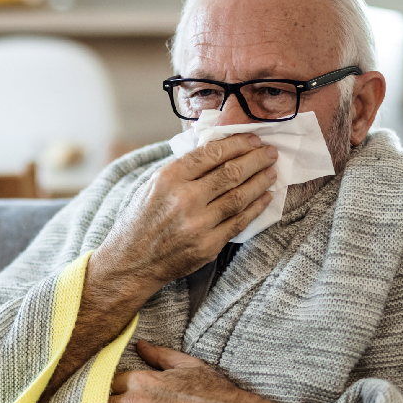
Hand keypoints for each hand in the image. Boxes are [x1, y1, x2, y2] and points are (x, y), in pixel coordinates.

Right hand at [89, 134, 278, 302]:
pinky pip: (239, 222)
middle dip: (255, 159)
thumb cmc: (140, 221)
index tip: (252, 139)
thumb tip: (216, 150)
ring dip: (260, 181)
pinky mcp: (207, 246)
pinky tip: (265, 197)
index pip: (211, 154)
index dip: (237, 144)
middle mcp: (184, 200)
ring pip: (239, 197)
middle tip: (270, 152)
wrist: (130, 263)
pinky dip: (255, 207)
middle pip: (230, 173)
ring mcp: (197, 225)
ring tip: (271, 171)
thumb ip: (181, 169)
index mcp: (168, 179)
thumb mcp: (151, 186)